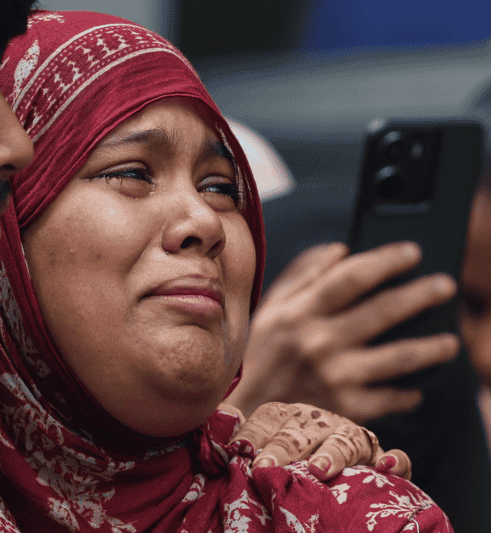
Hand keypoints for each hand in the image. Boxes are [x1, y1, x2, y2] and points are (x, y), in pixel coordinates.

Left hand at [225, 401, 411, 479]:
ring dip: (332, 454)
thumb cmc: (283, 464)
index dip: (252, 435)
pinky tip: (387, 468)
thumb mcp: (259, 451)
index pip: (268, 420)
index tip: (237, 453)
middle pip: (299, 432)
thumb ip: (240, 446)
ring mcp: (350, 438)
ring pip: (344, 441)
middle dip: (282, 450)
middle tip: (265, 467)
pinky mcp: (381, 458)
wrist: (322, 468)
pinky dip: (395, 461)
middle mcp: (318, 422)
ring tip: (317, 469)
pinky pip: (393, 457)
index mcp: (287, 417)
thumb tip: (217, 447)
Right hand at [226, 241, 459, 422]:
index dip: (386, 261)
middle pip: (384, 311)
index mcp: (298, 313)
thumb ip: (301, 276)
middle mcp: (318, 342)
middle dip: (422, 294)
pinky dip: (408, 393)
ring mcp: (335, 377)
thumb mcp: (268, 310)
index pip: (351, 277)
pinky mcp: (345, 409)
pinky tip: (415, 387)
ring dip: (432, 347)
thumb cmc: (257, 357)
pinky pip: (390, 398)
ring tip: (448, 342)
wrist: (242, 415)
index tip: (412, 252)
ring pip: (399, 356)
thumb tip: (340, 250)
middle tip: (445, 286)